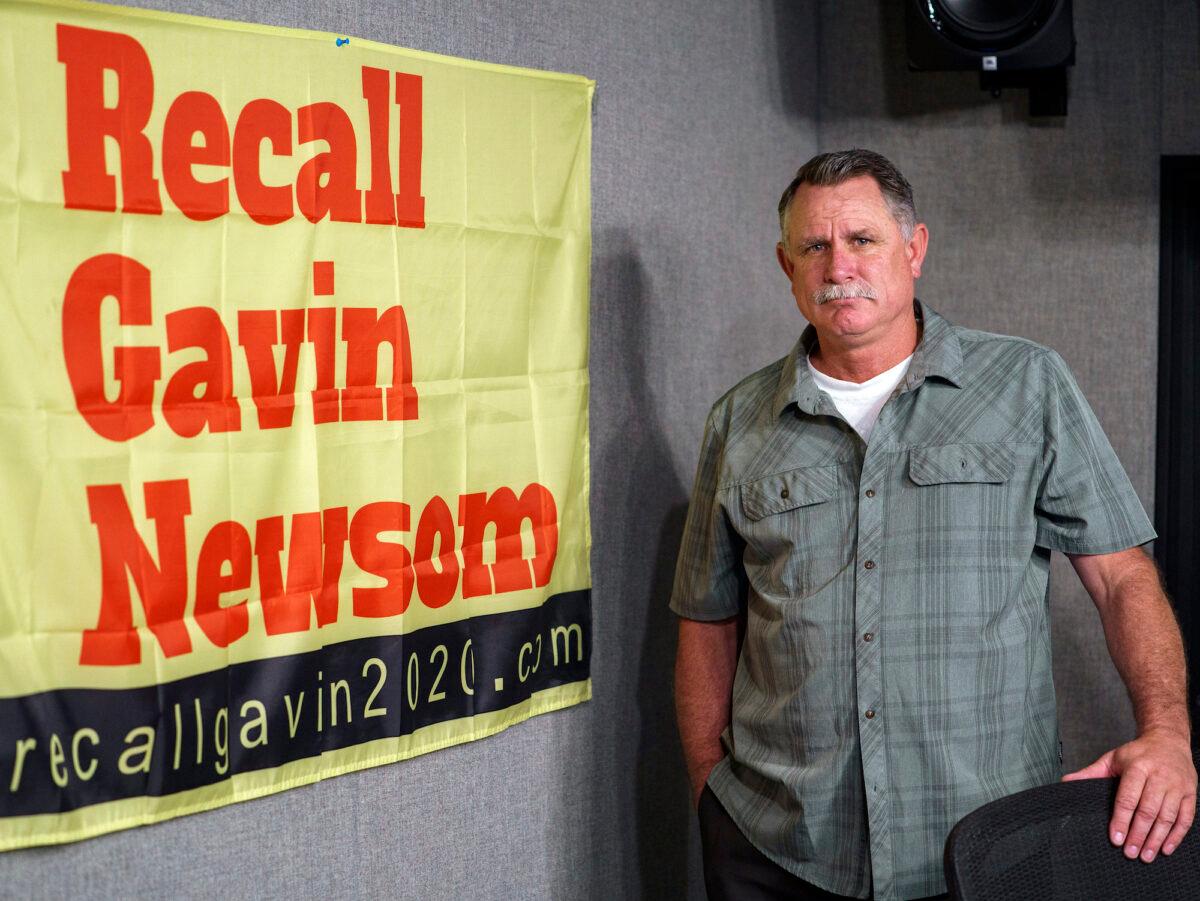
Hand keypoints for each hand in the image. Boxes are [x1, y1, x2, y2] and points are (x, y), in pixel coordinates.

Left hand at [1062, 730, 1196, 861]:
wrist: (1168, 740)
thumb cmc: (1138, 753)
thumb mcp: (1112, 758)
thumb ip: (1091, 772)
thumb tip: (1066, 782)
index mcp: (1137, 767)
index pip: (1127, 798)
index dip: (1121, 820)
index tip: (1115, 838)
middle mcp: (1159, 776)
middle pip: (1148, 811)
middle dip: (1138, 834)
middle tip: (1129, 853)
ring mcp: (1177, 785)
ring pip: (1167, 817)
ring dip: (1156, 839)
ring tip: (1146, 855)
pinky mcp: (1190, 793)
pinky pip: (1185, 818)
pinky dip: (1176, 835)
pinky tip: (1166, 848)